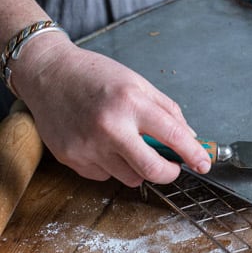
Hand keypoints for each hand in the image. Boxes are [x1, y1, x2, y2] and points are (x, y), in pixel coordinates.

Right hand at [13, 35, 210, 186]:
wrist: (47, 74)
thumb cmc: (94, 76)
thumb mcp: (138, 83)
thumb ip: (168, 111)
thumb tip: (189, 138)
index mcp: (131, 103)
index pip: (174, 137)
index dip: (194, 154)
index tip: (204, 163)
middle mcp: (109, 127)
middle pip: (154, 170)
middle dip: (170, 172)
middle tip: (172, 166)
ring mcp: (88, 146)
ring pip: (131, 178)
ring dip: (139, 167)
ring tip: (129, 144)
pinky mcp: (71, 158)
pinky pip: (105, 175)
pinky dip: (112, 165)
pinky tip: (102, 144)